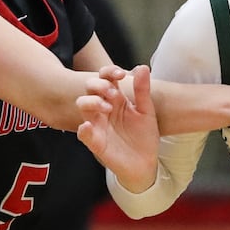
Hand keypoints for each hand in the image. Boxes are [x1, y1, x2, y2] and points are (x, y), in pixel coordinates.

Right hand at [76, 65, 160, 192]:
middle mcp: (104, 109)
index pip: (105, 78)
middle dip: (99, 85)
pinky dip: (84, 129)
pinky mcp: (96, 142)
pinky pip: (84, 134)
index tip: (121, 74)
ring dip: (92, 102)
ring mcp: (98, 124)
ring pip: (83, 105)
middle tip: (114, 93)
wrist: (146, 162)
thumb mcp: (146, 111)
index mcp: (116, 99)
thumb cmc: (144, 136)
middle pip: (90, 88)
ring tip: (107, 107)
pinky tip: (88, 126)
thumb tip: (142, 67)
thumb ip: (143, 91)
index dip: (109, 72)